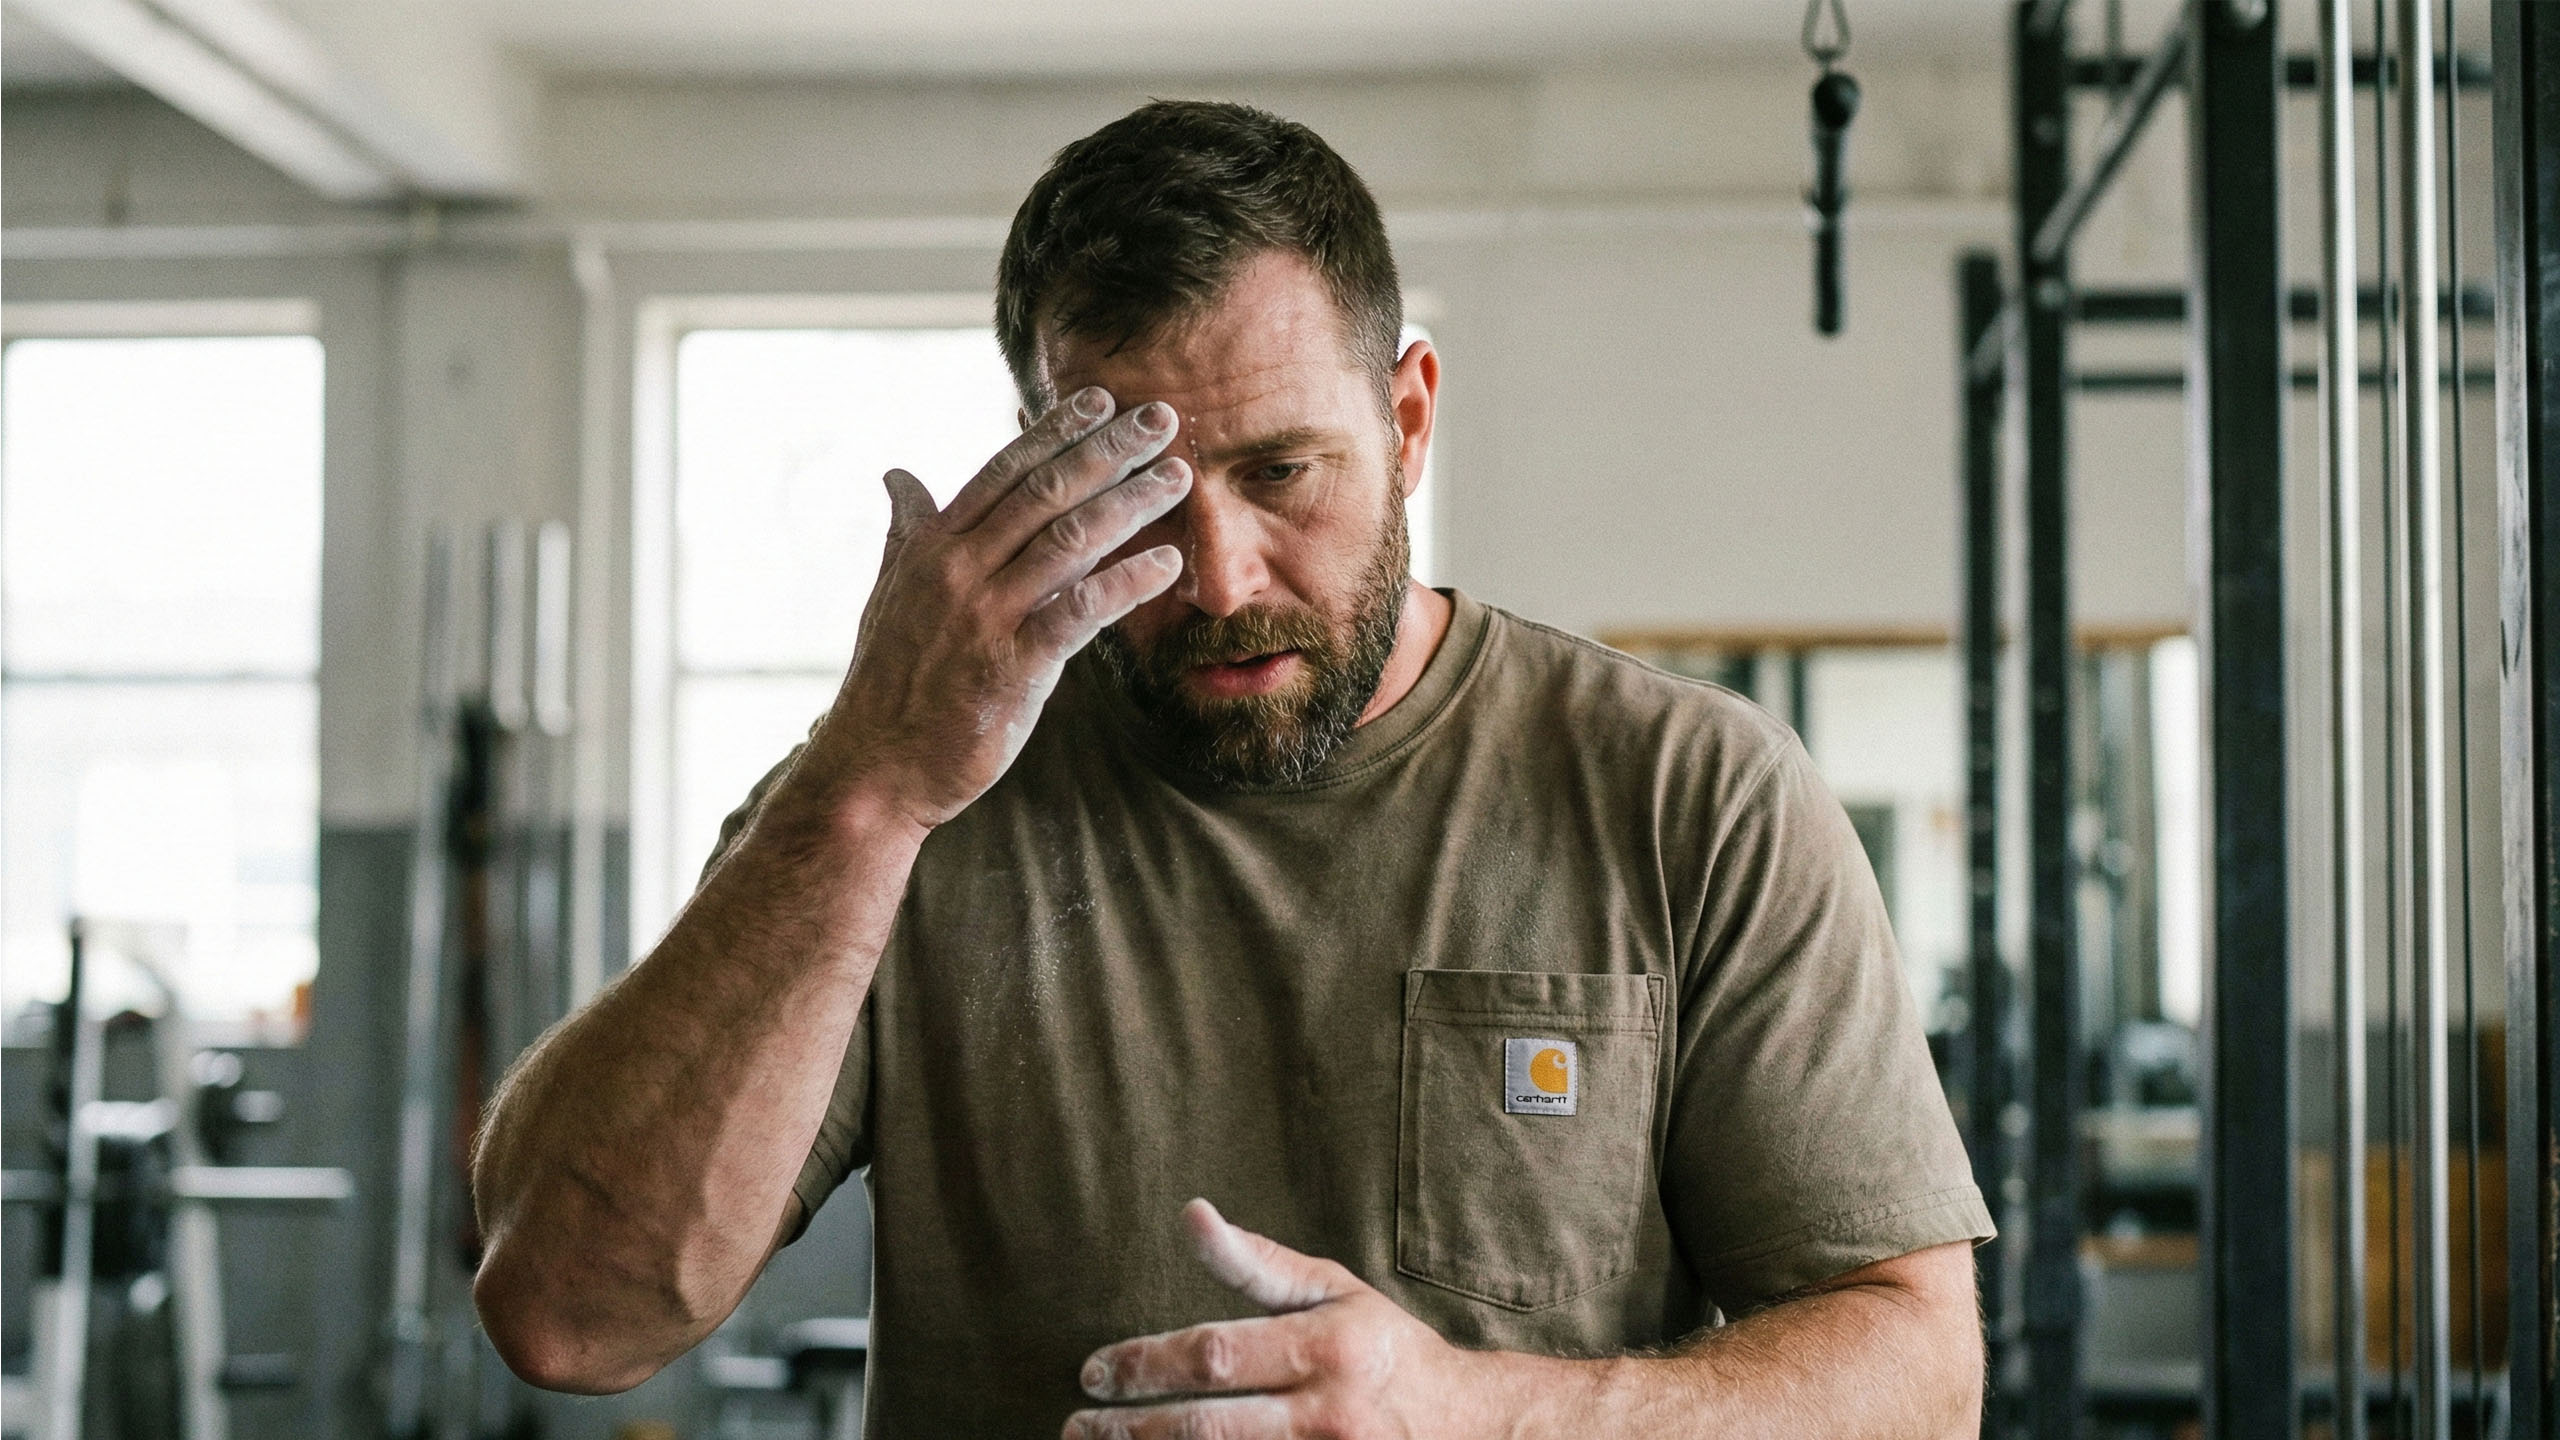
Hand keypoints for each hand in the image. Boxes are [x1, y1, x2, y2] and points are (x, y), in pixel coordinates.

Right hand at [794, 388, 1191, 830]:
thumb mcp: (890, 593)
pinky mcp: (1011, 667)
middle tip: (1162, 418)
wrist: (876, 767)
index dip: (1057, 431)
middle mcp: (958, 569)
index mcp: (932, 547)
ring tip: (1177, 477)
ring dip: (1130, 503)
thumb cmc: (889, 681)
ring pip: (1069, 540)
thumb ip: (906, 530)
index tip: (1103, 400)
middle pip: (1046, 491)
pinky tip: (1167, 564)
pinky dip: (1127, 583)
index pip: (1004, 471)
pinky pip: (1081, 612)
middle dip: (1109, 450)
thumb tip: (897, 474)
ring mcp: (984, 616)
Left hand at [1066, 1200, 1499, 1439]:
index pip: (1217, 1355)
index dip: (1147, 1363)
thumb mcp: (1334, 1291)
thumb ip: (1259, 1264)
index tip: (1095, 1372)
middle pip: (1208, 1428)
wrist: (1467, 1426)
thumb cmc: (1387, 1349)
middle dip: (1131, 1430)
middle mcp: (1326, 1413)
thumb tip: (1192, 1215)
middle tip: (1078, 1428)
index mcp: (1326, 1347)